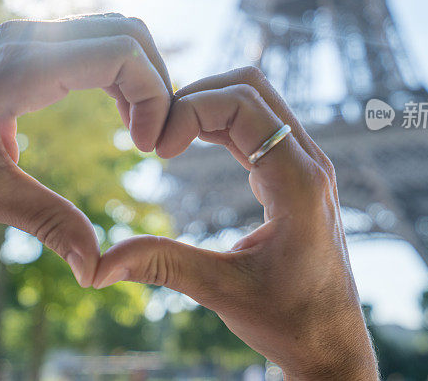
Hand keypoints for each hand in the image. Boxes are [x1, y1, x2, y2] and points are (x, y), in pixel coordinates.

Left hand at [0, 14, 171, 286]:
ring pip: (112, 30)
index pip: (120, 52)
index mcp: (21, 67)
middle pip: (127, 31)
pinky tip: (114, 114)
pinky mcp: (23, 44)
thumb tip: (95, 269)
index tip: (146, 150)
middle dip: (157, 82)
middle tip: (152, 140)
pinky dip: (116, 70)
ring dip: (138, 74)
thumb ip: (47, 222)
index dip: (153, 97)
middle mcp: (28, 38)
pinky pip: (90, 40)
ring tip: (138, 128)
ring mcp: (25, 35)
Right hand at [93, 67, 377, 379]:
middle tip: (158, 135)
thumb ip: (162, 265)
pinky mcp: (296, 173)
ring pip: (257, 99)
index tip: (157, 152)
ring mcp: (305, 164)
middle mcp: (308, 162)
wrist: (332, 342)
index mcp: (298, 182)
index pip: (243, 104)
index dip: (190, 110)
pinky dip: (220, 122)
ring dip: (208, 105)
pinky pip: (258, 124)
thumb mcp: (221, 291)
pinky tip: (190, 144)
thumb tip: (96, 267)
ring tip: (167, 138)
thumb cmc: (289, 321)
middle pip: (252, 85)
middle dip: (196, 95)